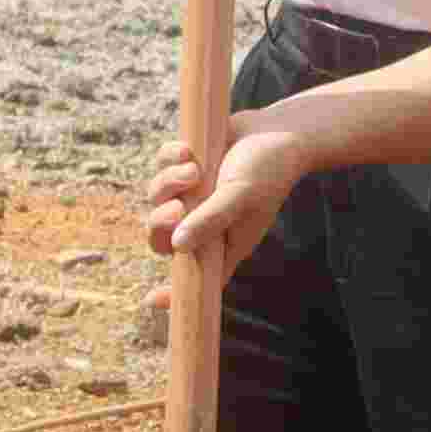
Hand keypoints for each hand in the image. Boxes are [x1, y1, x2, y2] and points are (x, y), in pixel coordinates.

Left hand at [144, 109, 321, 276]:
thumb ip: (210, 220)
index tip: (152, 301)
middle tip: (178, 206)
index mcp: (221, 244)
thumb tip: (178, 245)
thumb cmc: (268, 169)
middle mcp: (204, 224)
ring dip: (167, 182)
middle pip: (162, 237)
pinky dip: (168, 158)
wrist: (279, 131)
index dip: (173, 292)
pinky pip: (160, 167)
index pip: (194, 276)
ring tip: (192, 167)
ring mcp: (192, 196)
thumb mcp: (240, 196)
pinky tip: (187, 150)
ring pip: (156, 198)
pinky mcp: (185, 168)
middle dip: (161, 221)